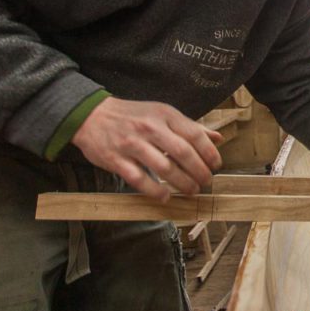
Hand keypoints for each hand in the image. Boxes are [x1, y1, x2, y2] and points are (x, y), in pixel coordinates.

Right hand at [71, 97, 222, 201]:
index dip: (209, 153)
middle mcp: (150, 128)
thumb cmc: (133, 116)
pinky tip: (165, 197)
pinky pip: (139, 179)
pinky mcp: (116, 160)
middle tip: (206, 182)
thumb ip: (190, 126)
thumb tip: (217, 138)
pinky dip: (155, 191)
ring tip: (192, 191)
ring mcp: (132, 144)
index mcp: (165, 115)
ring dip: (182, 183)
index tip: (216, 166)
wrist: (91, 116)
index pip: (194, 135)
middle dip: (199, 171)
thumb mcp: (162, 113)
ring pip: (164, 168)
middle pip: (182, 153)